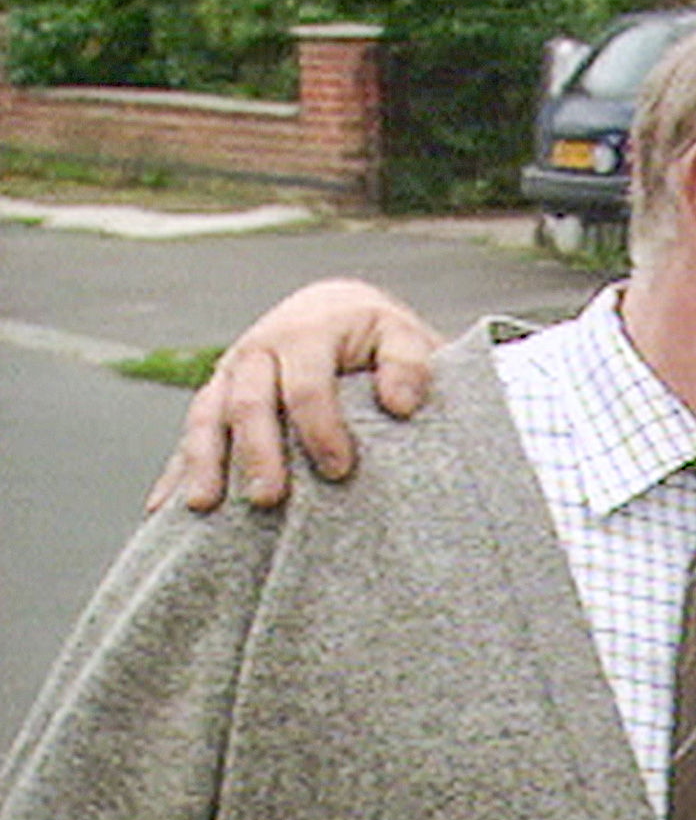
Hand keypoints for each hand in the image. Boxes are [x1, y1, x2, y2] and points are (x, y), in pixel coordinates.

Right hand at [145, 279, 443, 512]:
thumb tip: (400, 404)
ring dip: (203, 461)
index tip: (340, 469)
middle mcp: (259, 350)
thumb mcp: (402, 335)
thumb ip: (409, 363)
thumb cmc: (375, 336)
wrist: (334, 312)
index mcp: (305, 332)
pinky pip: (190, 434)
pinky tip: (162, 508)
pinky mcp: (214, 397)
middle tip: (269, 499)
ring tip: (203, 506)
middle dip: (257, 452)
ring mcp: (229, 373)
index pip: (306, 385)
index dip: (321, 428)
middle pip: (249, 403)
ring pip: (206, 416)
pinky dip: (175, 469)